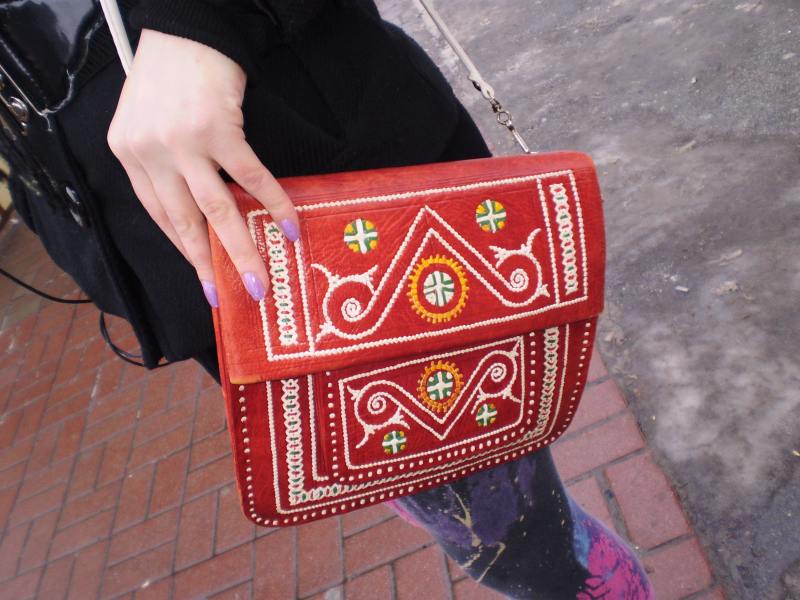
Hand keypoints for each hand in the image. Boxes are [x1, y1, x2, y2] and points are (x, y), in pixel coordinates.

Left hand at [107, 29, 298, 306]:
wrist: (187, 25)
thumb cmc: (171, 71)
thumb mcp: (148, 119)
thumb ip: (163, 160)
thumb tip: (198, 203)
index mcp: (129, 153)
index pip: (157, 214)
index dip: (184, 249)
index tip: (204, 277)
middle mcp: (149, 152)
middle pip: (185, 222)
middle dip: (210, 264)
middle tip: (230, 296)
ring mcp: (183, 142)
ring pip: (216, 210)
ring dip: (242, 250)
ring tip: (260, 280)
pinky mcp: (218, 129)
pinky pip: (251, 177)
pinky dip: (274, 203)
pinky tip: (289, 225)